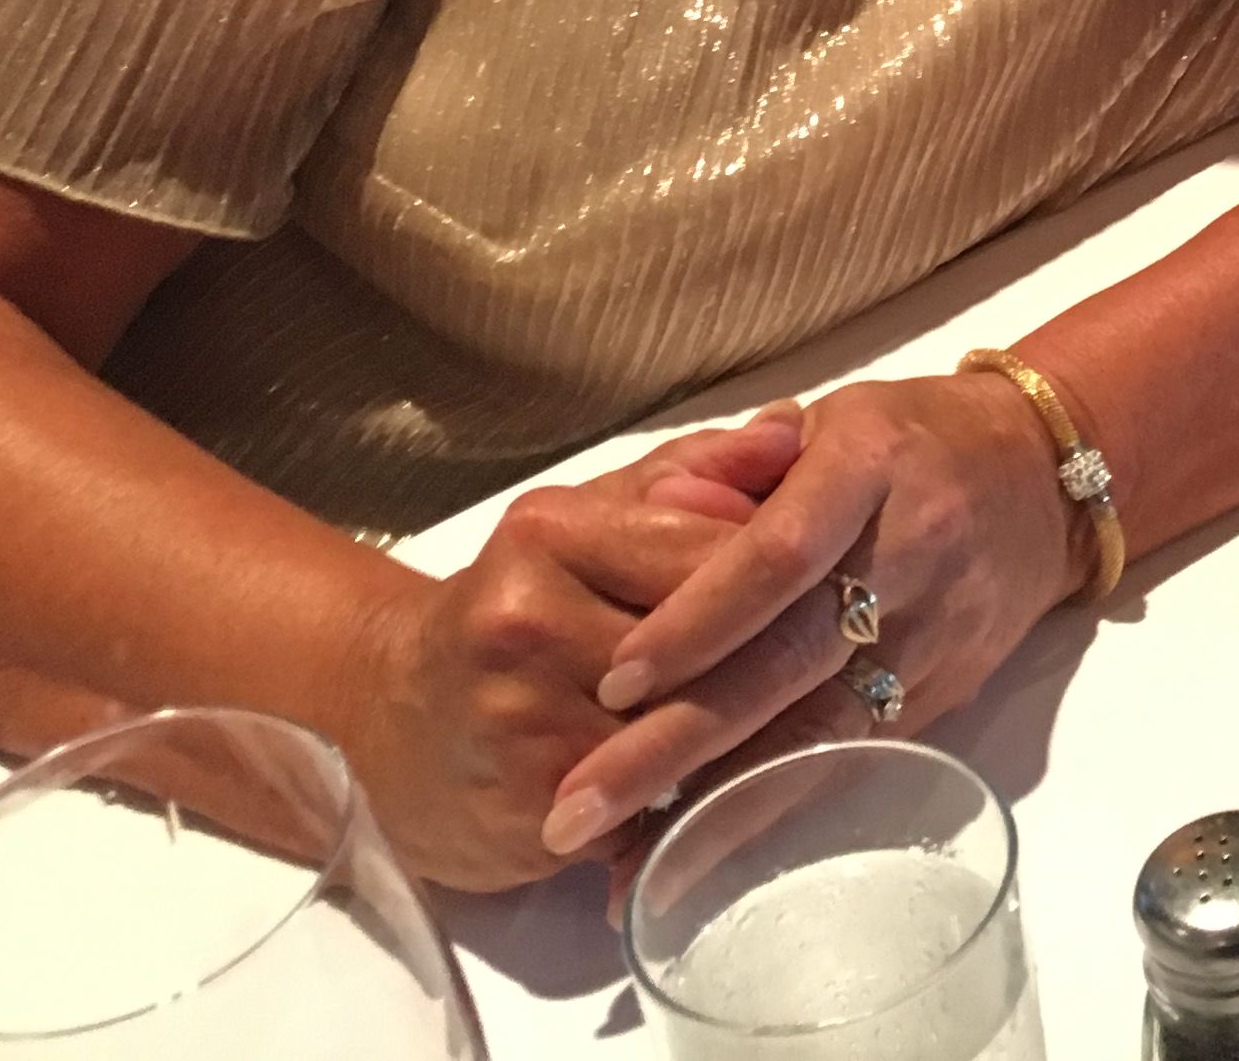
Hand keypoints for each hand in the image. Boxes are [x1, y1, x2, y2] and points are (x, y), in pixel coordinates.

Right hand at [336, 410, 802, 888]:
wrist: (390, 726)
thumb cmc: (519, 607)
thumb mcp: (593, 518)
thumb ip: (694, 470)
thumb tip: (786, 427)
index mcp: (548, 533)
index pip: (709, 544)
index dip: (786, 567)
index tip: (840, 573)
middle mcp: (527, 621)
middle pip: (706, 640)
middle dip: (781, 649)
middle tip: (848, 649)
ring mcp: (526, 722)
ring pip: (692, 725)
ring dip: (759, 725)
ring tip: (814, 709)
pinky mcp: (537, 812)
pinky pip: (662, 804)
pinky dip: (713, 794)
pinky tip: (754, 777)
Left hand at [541, 370, 1088, 855]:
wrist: (1044, 478)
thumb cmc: (911, 438)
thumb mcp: (828, 418)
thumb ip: (735, 464)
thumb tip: (647, 512)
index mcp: (871, 468)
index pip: (780, 555)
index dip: (699, 620)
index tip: (614, 679)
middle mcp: (909, 555)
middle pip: (787, 662)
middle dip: (677, 742)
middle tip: (576, 806)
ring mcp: (933, 635)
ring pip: (818, 732)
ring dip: (715, 802)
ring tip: (620, 862)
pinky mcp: (942, 695)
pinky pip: (846, 759)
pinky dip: (768, 811)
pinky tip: (696, 853)